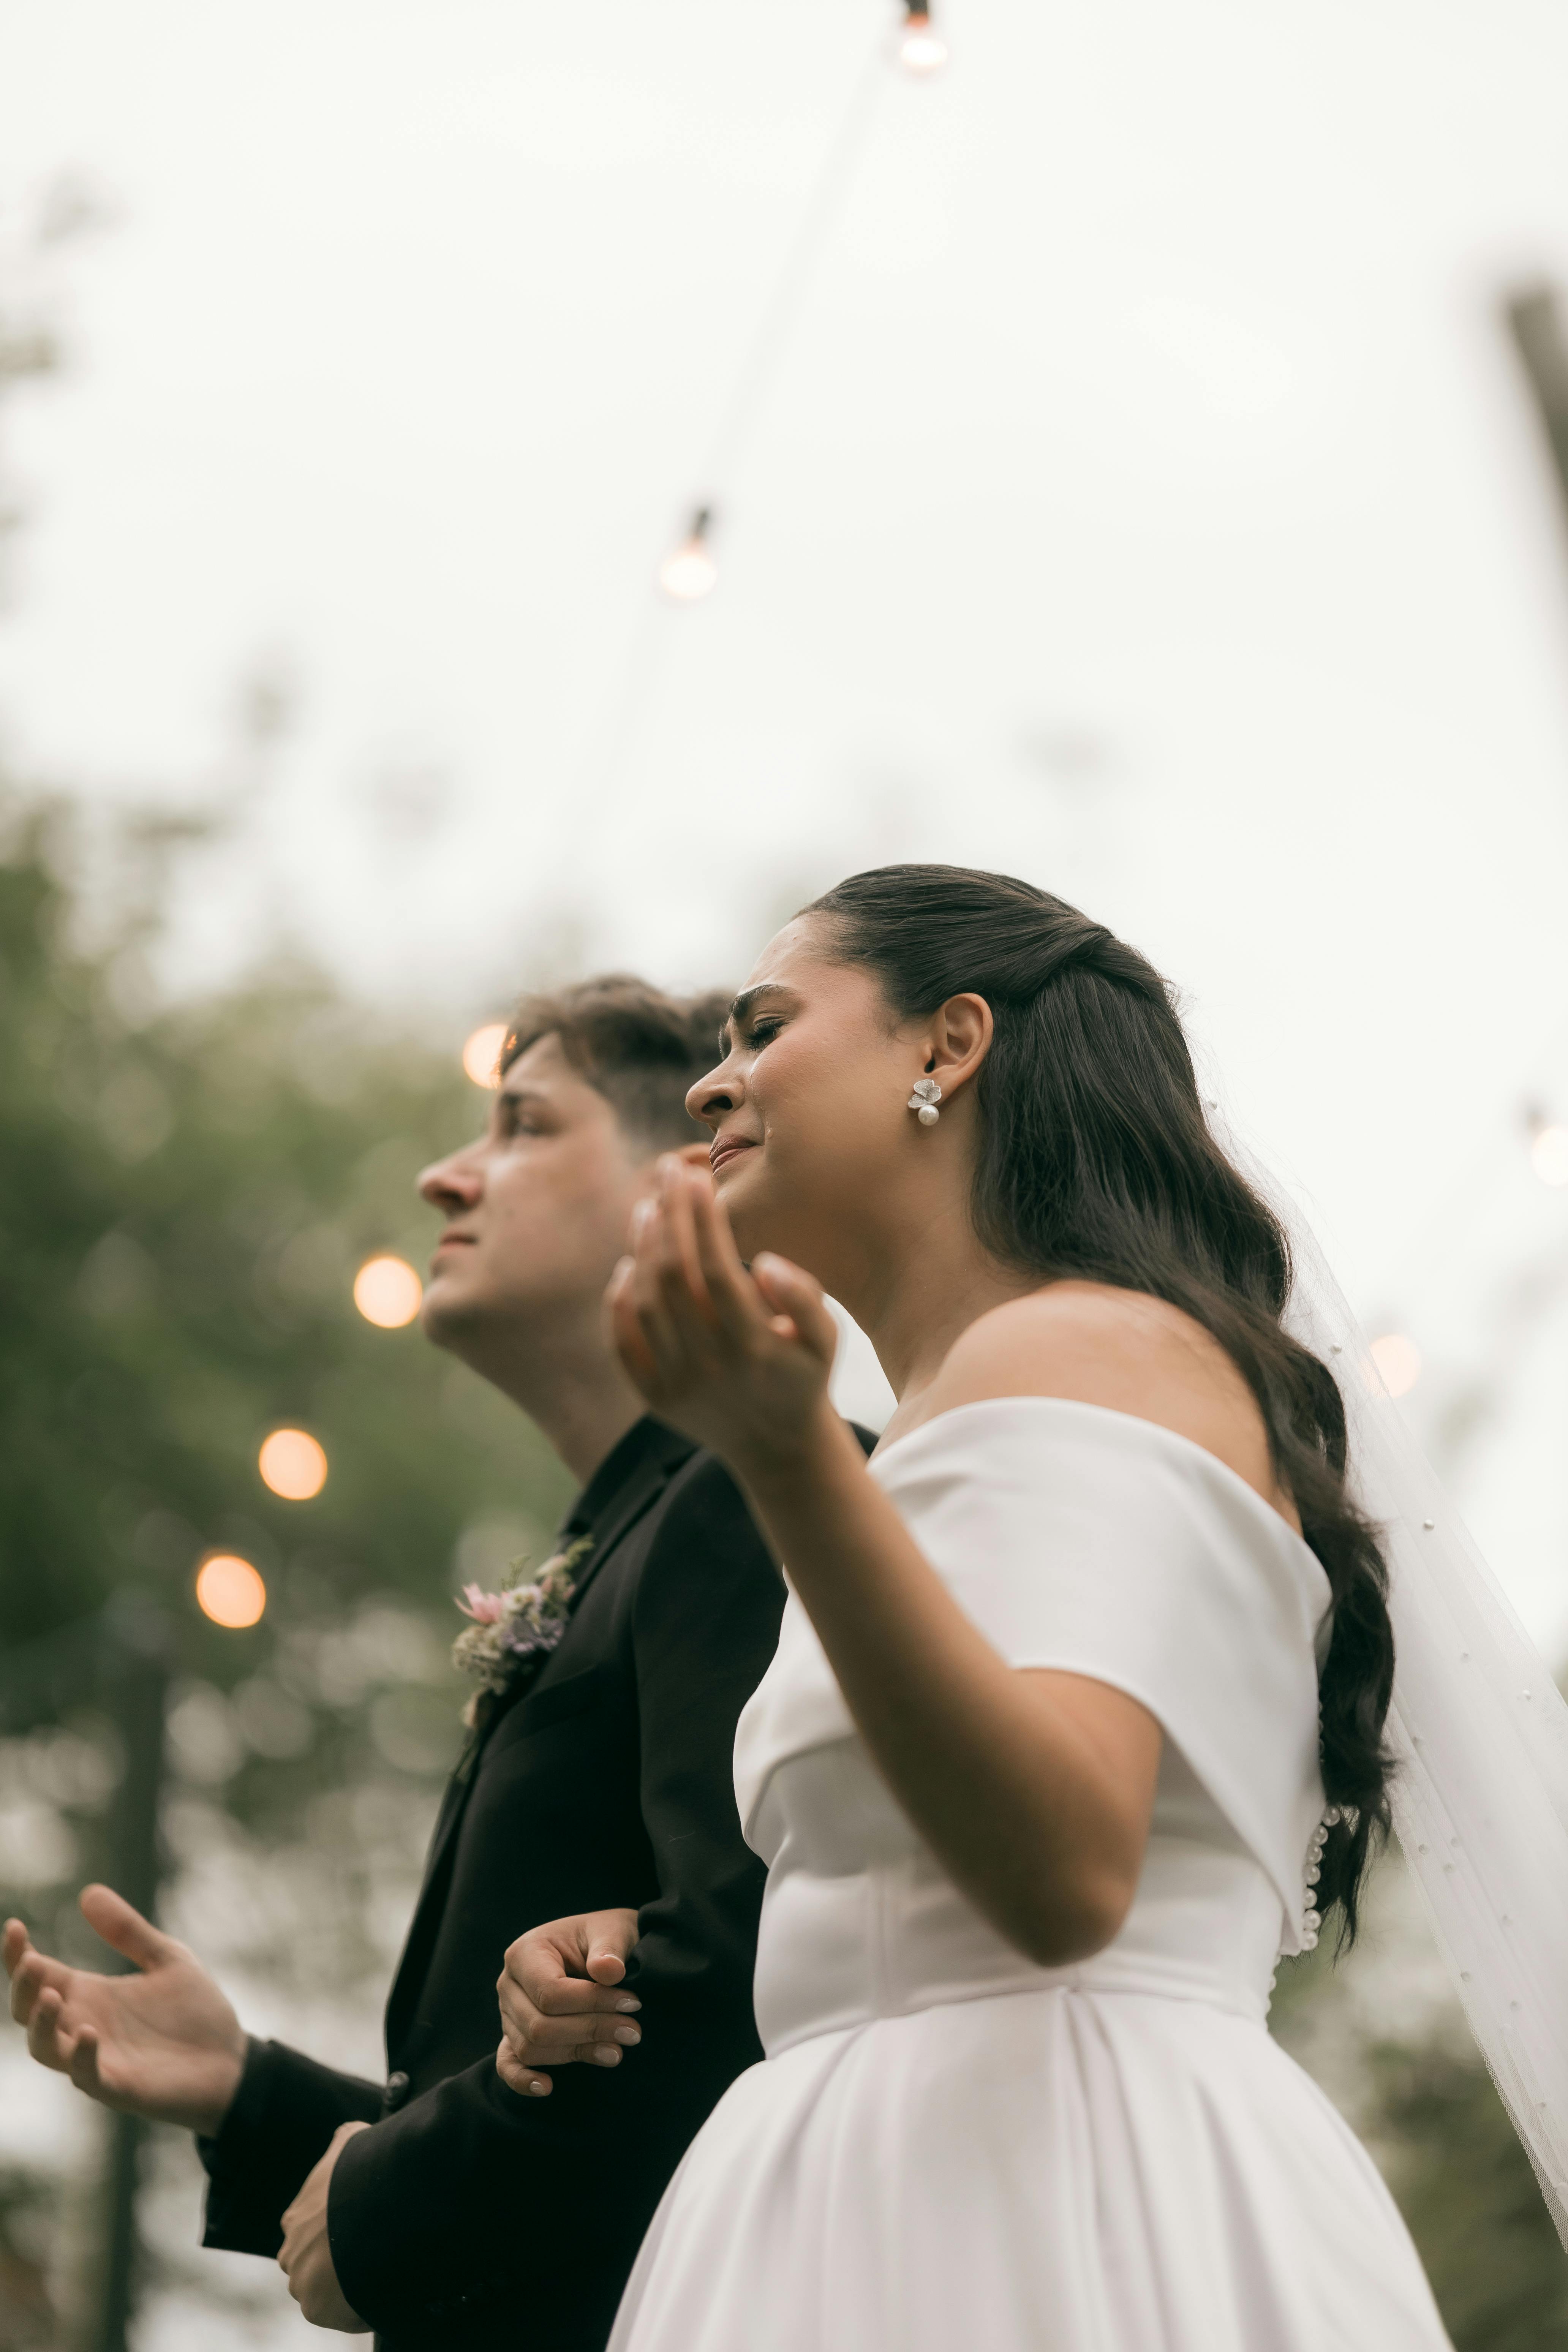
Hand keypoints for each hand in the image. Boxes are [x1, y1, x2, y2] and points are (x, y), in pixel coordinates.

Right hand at [4, 1886, 246, 2133]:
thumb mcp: (165, 1958)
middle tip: (31, 1962)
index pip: (40, 1975)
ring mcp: (96, 2059)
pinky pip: (86, 2076)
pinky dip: (81, 2056)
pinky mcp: (117, 2086)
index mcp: (89, 1994)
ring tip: (51, 1996)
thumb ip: (128, 1931)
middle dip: (23, 1987)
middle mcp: (82, 2025)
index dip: (19, 1955)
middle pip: (30, 2011)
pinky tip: (89, 2033)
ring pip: (46, 2048)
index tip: (15, 1926)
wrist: (232, 2060)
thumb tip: (88, 1892)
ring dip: (42, 2024)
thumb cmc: (195, 2011)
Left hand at [279, 2122, 370, 2331]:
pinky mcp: (316, 2308)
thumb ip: (343, 2142)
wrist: (370, 2209)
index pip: (312, 2235)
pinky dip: (361, 2308)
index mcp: (295, 2219)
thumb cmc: (362, 2173)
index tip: (360, 2232)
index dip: (337, 2236)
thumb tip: (347, 2134)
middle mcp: (290, 2253)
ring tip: (381, 2272)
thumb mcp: (350, 2143)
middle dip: (338, 2265)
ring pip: (327, 2293)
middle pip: (315, 2267)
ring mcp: (300, 2282)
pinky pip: (343, 2315)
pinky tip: (382, 2287)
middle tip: (371, 2255)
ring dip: (349, 2288)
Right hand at [495, 1908, 640, 2096]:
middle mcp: (509, 1984)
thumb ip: (610, 1948)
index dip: (592, 2003)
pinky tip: (548, 2087)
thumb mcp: (613, 1930)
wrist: (598, 1947)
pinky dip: (523, 2080)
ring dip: (576, 2053)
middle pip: (539, 2025)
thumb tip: (609, 1971)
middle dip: (590, 2031)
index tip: (633, 2003)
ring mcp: (508, 2013)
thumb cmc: (604, 1937)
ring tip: (618, 2050)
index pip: (550, 1992)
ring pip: (531, 2048)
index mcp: (525, 1952)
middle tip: (633, 2032)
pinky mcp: (514, 2036)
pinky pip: (508, 2064)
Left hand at [608, 1155, 837, 1473]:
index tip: (697, 1176)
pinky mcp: (653, 1397)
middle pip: (674, 1276)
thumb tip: (768, 1263)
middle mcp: (711, 1367)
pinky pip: (624, 1340)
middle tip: (667, 1170)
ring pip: (646, 1302)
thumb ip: (804, 1298)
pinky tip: (628, 1262)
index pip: (717, 1269)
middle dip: (669, 1215)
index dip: (703, 1219)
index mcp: (755, 1346)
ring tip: (650, 1206)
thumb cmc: (802, 1372)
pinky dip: (621, 1298)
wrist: (776, 1446)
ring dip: (642, 1247)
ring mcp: (677, 1384)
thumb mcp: (826, 1338)